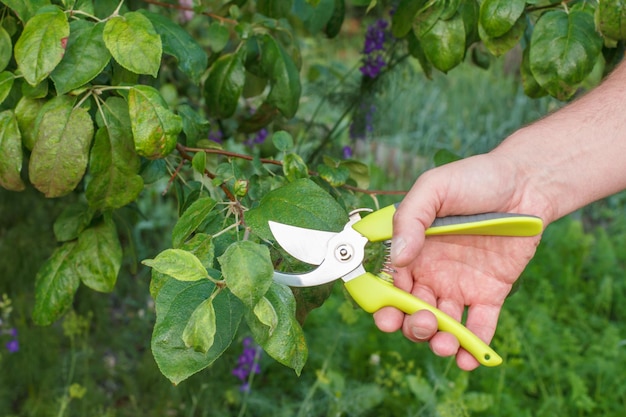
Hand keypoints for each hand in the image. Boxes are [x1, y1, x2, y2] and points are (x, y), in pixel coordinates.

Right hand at [373, 153, 544, 369]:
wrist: (526, 184)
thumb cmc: (475, 179)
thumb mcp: (434, 187)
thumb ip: (410, 218)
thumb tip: (397, 257)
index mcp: (412, 250)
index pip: (388, 284)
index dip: (383, 303)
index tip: (385, 314)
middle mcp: (430, 273)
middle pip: (411, 310)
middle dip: (410, 325)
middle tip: (421, 322)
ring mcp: (459, 286)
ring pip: (441, 324)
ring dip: (437, 340)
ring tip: (444, 343)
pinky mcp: (489, 294)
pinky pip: (478, 327)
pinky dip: (474, 347)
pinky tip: (471, 360)